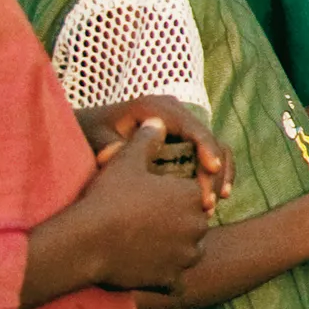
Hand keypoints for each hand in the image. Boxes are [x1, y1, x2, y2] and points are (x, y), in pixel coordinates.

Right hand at [63, 119, 212, 294]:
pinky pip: (175, 282)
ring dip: (175, 252)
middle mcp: (197, 226)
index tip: (152, 202)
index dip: (173, 199)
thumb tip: (156, 122)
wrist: (86, 241)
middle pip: (193, 225)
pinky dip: (166, 279)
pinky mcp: (172, 280)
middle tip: (149, 226)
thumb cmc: (106, 198)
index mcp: (191, 196)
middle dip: (178, 225)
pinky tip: (150, 273)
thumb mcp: (125, 161)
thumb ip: (146, 140)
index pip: (193, 196)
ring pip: (188, 253)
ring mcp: (186, 256)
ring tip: (148, 248)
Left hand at [85, 95, 229, 207]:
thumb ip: (105, 145)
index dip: (206, 146)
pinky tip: (217, 195)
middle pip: (207, 139)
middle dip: (214, 170)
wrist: (89, 129)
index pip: (191, 126)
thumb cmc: (91, 133)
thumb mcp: (94, 137)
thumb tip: (114, 153)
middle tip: (209, 201)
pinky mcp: (184, 139)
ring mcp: (181, 126)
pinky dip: (215, 174)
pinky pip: (208, 155)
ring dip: (219, 174)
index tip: (210, 170)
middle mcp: (174, 113)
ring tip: (216, 201)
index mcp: (156, 107)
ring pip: (214, 147)